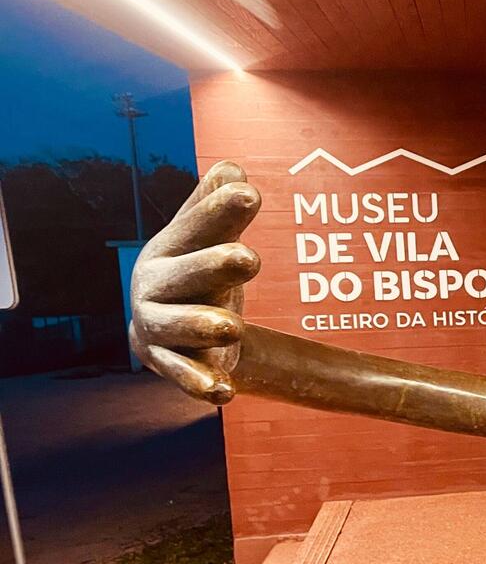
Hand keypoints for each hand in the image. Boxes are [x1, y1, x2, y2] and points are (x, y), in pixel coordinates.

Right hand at [129, 161, 261, 403]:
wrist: (174, 328)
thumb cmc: (198, 272)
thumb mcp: (208, 240)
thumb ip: (217, 207)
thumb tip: (234, 170)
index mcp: (169, 248)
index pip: (197, 226)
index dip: (220, 210)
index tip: (251, 194)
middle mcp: (156, 286)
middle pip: (186, 274)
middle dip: (214, 265)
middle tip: (248, 258)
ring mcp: (160, 327)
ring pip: (181, 326)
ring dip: (205, 325)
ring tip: (234, 327)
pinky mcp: (169, 364)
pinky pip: (183, 375)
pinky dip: (201, 384)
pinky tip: (224, 392)